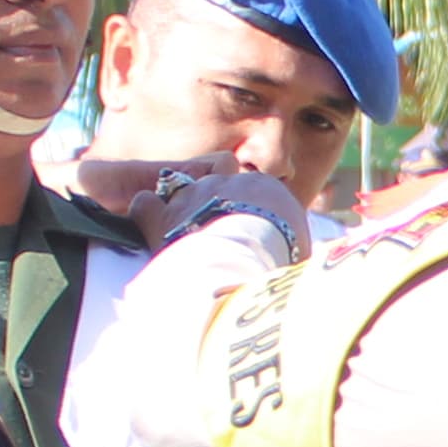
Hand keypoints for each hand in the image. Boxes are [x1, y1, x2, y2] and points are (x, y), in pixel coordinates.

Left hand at [150, 167, 315, 263]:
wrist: (243, 266)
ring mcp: (191, 194)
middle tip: (219, 248)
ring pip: (183, 197)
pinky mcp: (162, 214)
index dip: (249, 217)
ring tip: (188, 248)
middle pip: (217, 193)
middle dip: (215, 215)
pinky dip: (148, 216)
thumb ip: (294, 244)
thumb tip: (299, 260)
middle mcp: (226, 181)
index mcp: (265, 187)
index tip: (251, 241)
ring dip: (184, 218)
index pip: (253, 194)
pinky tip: (152, 231)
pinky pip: (146, 204)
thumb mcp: (301, 251)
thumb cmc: (281, 264)